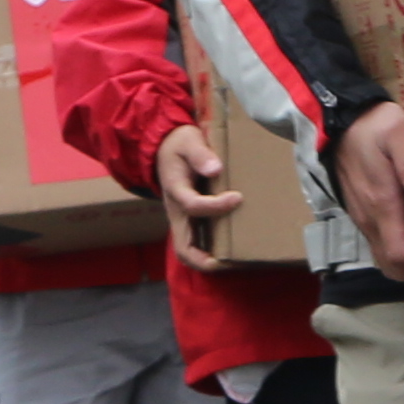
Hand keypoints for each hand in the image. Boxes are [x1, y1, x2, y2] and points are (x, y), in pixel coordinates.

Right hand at [155, 121, 238, 266]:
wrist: (165, 148)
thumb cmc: (180, 144)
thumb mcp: (188, 141)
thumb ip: (200, 154)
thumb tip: (216, 169)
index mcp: (175, 190)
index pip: (192, 205)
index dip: (215, 206)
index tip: (237, 197)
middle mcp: (176, 210)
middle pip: (182, 246)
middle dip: (202, 259)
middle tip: (230, 262)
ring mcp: (182, 218)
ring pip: (188, 249)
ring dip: (208, 260)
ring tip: (235, 262)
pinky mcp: (189, 219)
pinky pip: (197, 241)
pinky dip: (211, 251)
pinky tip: (233, 251)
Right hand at [330, 96, 403, 279]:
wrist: (340, 121)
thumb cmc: (373, 126)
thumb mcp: (397, 133)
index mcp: (381, 203)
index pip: (400, 255)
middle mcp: (370, 218)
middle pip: (394, 267)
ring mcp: (364, 218)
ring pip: (387, 259)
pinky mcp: (363, 214)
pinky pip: (382, 245)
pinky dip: (403, 249)